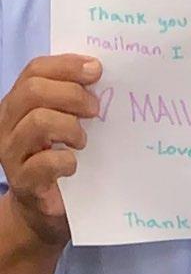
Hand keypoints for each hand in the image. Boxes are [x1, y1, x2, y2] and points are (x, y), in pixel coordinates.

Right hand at [0, 54, 101, 246]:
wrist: (44, 208)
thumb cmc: (59, 155)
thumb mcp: (65, 120)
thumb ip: (74, 96)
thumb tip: (99, 71)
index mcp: (18, 102)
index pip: (35, 70)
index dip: (67, 65)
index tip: (97, 70)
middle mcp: (7, 123)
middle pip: (33, 90)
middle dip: (72, 94)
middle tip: (96, 109)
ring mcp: (11, 153)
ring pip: (37, 121)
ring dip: (70, 127)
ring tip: (84, 141)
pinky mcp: (23, 182)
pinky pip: (43, 163)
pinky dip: (66, 160)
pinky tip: (75, 165)